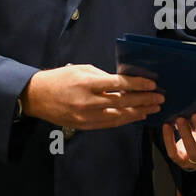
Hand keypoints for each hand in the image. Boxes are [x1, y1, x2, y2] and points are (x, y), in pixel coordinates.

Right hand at [21, 64, 162, 129]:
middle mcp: (88, 101)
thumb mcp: (82, 70)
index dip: (138, 85)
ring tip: (152, 108)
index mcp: (87, 83)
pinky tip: (135, 116)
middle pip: (123, 102)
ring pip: (118, 117)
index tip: (152, 84)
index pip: (119, 84)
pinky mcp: (84, 126)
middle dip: (144, 100)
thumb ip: (103, 77)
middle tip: (159, 98)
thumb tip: (123, 84)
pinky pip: (109, 124)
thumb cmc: (59, 79)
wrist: (37, 97)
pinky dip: (124, 120)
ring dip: (138, 112)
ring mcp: (86, 116)